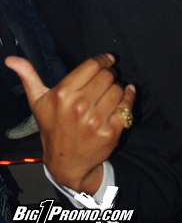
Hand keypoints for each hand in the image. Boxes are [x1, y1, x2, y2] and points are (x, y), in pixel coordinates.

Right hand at [5, 54, 135, 194]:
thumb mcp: (38, 102)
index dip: (103, 59)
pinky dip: (128, 99)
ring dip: (118, 87)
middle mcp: (79, 106)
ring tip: (111, 92)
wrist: (65, 163)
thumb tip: (11, 60)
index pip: (92, 65)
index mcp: (63, 94)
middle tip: (107, 78)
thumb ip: (28, 77)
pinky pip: (127, 106)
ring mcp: (96, 120)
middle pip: (107, 75)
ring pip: (118, 89)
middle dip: (110, 74)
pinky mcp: (110, 131)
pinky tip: (124, 98)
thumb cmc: (52, 128)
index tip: (108, 59)